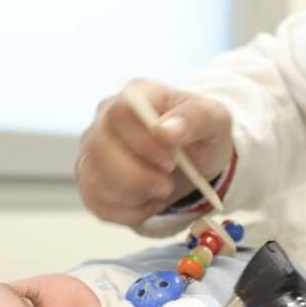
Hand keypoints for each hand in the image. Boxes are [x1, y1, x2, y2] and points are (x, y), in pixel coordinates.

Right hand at [76, 79, 233, 226]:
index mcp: (136, 95)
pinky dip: (129, 212)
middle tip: (168, 184)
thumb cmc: (201, 135)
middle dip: (137, 176)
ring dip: (135, 196)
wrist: (197, 162)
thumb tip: (166, 130)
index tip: (171, 162)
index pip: (119, 113)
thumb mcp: (215, 120)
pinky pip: (97, 204)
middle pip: (99, 148)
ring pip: (95, 180)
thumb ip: (196, 118)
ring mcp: (93, 151)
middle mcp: (105, 119)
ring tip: (163, 190)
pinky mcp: (90, 181)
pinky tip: (150, 202)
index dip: (142, 142)